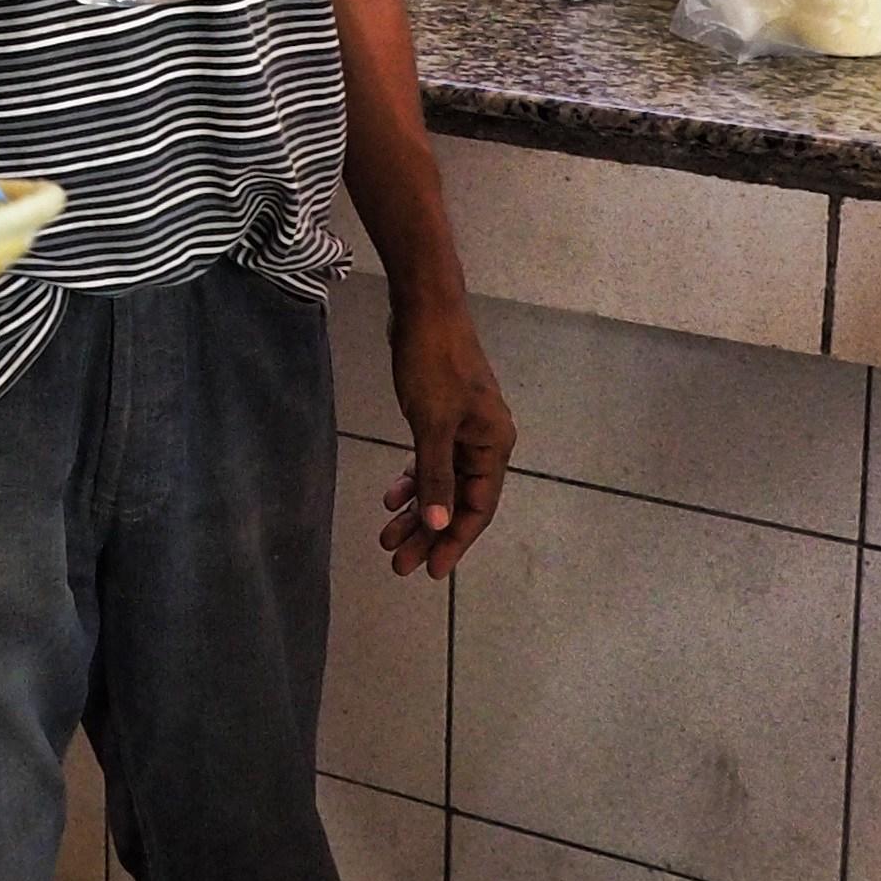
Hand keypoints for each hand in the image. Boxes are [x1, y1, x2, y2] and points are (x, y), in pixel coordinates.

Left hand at [375, 290, 511, 579]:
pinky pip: (432, 460)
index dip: (453, 541)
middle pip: (458, 500)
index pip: (477, 508)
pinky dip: (414, 479)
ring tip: (387, 537)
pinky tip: (391, 496)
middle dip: (428, 532)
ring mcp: (465, 428)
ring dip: (416, 510)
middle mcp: (486, 441)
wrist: (425, 308)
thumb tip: (438, 526)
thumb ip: (435, 478)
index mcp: (494, 446)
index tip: (430, 572)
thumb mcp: (432, 425)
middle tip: (397, 562)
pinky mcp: (443, 415)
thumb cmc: (432, 364)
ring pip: (442, 482)